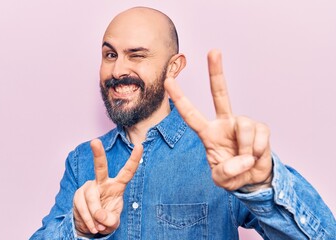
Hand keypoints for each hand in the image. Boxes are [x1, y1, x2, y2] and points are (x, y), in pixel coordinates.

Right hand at [73, 139, 142, 235]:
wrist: (91, 226)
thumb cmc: (106, 219)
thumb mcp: (113, 222)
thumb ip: (111, 219)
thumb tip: (100, 216)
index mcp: (117, 186)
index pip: (127, 172)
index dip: (134, 159)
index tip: (140, 146)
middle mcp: (102, 182)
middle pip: (100, 167)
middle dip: (98, 154)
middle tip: (95, 141)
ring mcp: (88, 187)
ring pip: (92, 199)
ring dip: (95, 216)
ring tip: (98, 227)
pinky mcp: (78, 195)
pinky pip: (82, 208)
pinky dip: (88, 221)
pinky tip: (92, 226)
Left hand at [164, 49, 272, 191]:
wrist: (253, 178)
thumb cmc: (232, 174)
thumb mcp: (221, 179)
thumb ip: (225, 173)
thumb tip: (241, 159)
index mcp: (208, 133)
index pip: (191, 114)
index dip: (180, 98)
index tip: (168, 80)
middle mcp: (224, 123)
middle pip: (220, 94)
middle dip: (216, 72)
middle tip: (214, 50)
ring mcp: (242, 123)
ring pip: (243, 125)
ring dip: (245, 149)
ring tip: (245, 160)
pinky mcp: (260, 128)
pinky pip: (259, 136)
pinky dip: (258, 151)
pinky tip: (256, 156)